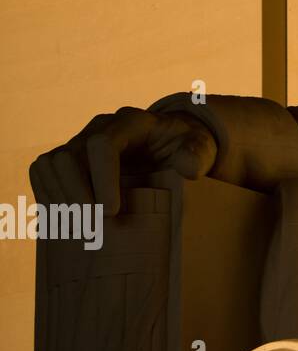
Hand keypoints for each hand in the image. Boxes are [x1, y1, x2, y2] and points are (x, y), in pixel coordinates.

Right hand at [29, 107, 217, 215]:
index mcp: (133, 122)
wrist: (171, 144)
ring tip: (79, 227)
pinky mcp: (69, 157)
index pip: (103, 145)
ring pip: (50, 164)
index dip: (102, 180)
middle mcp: (100, 127)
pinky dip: (48, 196)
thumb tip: (185, 168)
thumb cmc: (187, 147)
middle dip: (77, 194)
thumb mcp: (202, 149)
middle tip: (93, 227)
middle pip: (69, 156)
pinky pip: (42, 172)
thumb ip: (197, 156)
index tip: (112, 213)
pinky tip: (65, 220)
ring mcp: (81, 141)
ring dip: (60, 198)